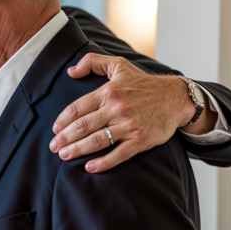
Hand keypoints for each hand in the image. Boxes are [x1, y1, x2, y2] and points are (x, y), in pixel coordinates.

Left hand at [50, 54, 208, 172]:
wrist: (176, 98)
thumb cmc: (144, 84)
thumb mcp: (118, 65)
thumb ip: (92, 62)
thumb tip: (71, 71)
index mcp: (108, 92)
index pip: (78, 108)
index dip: (62, 121)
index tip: (54, 130)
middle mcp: (117, 108)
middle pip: (83, 126)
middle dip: (64, 138)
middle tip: (53, 147)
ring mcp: (129, 125)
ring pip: (97, 140)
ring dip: (77, 150)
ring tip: (64, 156)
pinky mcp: (141, 140)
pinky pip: (118, 154)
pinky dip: (103, 162)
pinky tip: (90, 167)